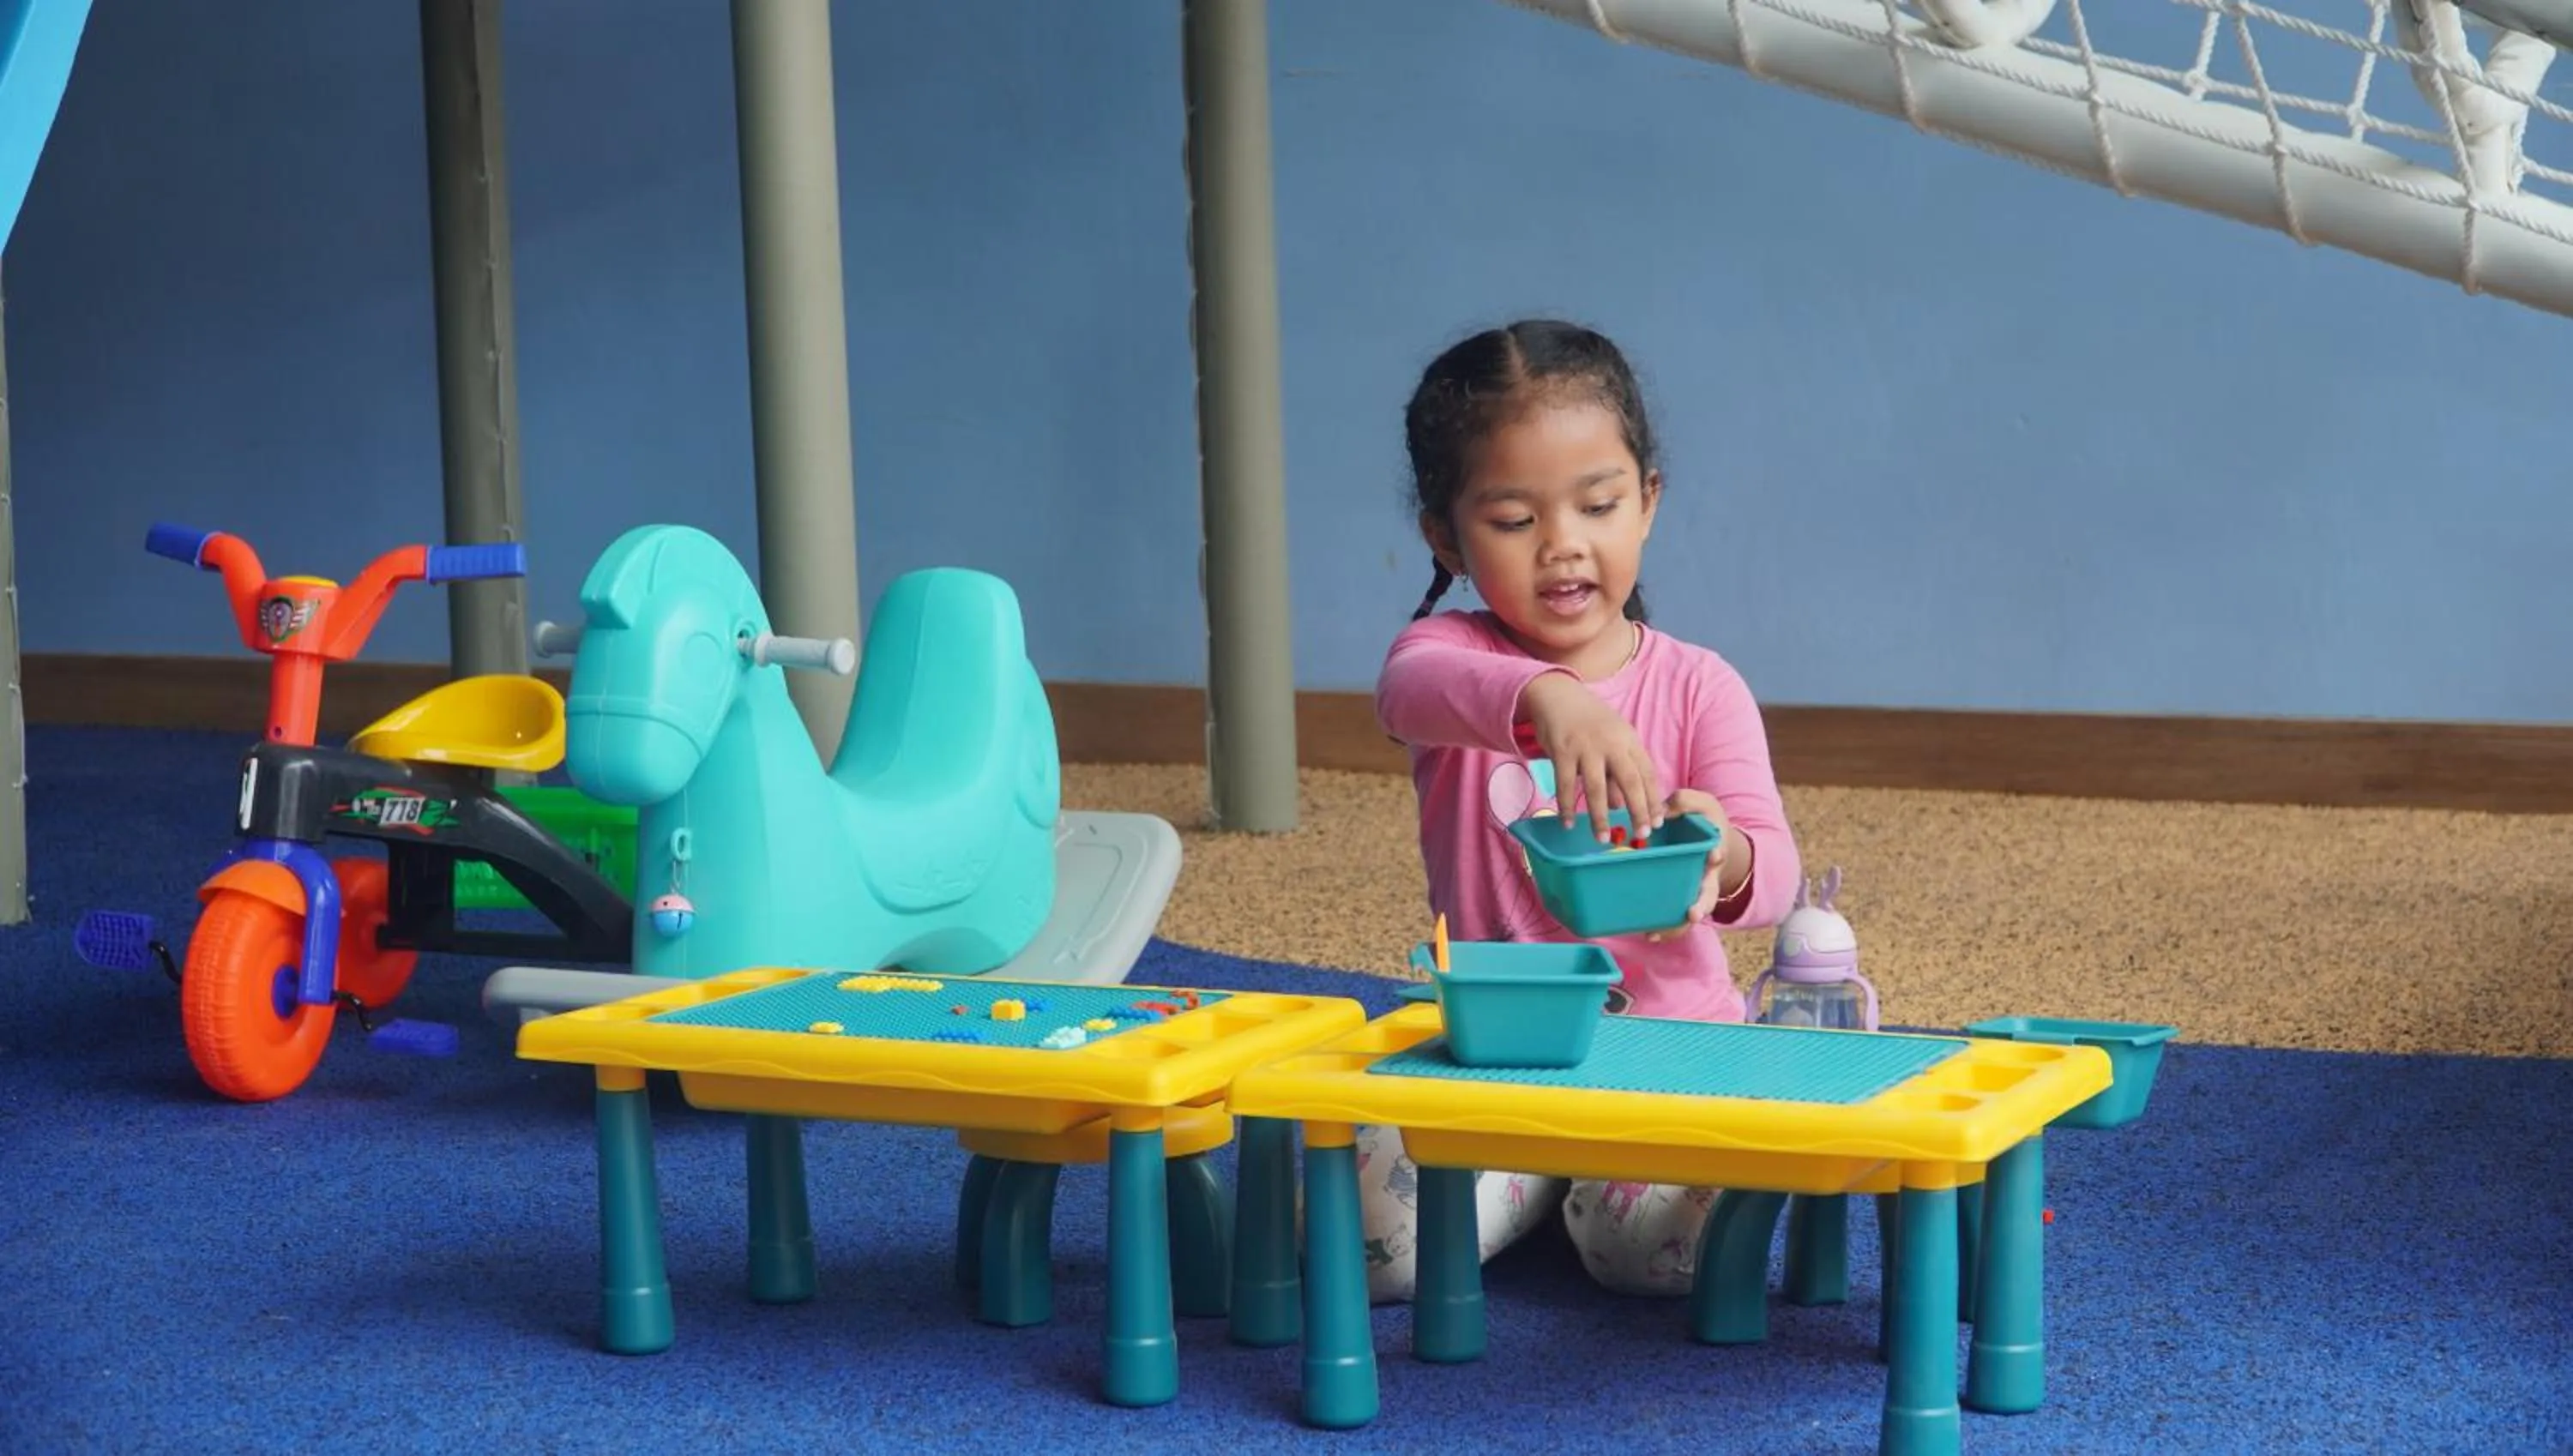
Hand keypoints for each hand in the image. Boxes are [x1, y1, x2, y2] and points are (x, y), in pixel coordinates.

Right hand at [1519, 673, 1661, 843]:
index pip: (1647, 773)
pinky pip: (1565, 784)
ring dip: (1600, 816)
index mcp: (1629, 740)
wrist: (1558, 696)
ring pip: (1596, 787)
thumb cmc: (1589, 723)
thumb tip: (1620, 806)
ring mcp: (1586, 747)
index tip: (1657, 821)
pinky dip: (1566, 806)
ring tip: (1601, 839)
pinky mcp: (1562, 751)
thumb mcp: (1610, 742)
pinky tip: (1568, 823)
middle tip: (1641, 833)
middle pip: (1629, 781)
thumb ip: (1616, 773)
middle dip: (1637, 809)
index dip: (1653, 799)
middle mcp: (1611, 743)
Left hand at [1646, 788, 1733, 941]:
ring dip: (1677, 925)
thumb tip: (1662, 811)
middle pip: (1708, 894)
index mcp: (1714, 848)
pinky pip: (1674, 918)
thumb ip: (1685, 801)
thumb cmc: (1702, 820)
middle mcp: (1706, 876)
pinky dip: (1664, 928)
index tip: (1714, 857)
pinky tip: (1648, 933)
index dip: (1716, 855)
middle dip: (1702, 904)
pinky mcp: (1679, 898)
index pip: (1718, 852)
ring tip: (1657, 932)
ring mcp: (1694, 890)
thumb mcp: (1700, 804)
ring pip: (1690, 913)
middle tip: (1693, 913)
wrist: (1707, 839)